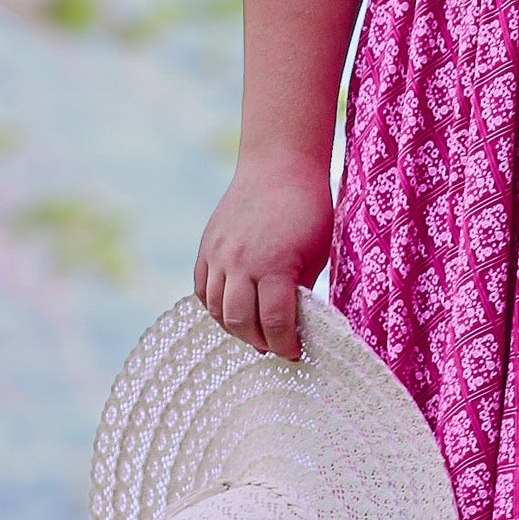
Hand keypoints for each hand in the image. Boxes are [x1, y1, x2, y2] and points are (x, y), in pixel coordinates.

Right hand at [193, 156, 332, 359]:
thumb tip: (293, 322)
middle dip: (259, 342)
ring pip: (216, 309)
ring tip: (255, 331)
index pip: (275, 323)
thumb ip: (300, 290)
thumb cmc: (309, 209)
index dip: (286, 345)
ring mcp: (217, 255)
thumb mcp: (316, 253)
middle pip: (240, 322)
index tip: (295, 353)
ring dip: (235, 327)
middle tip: (275, 347)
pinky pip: (201, 289)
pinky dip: (214, 306)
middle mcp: (240, 262)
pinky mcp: (206, 247)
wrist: (279, 166)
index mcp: (274, 266)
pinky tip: (233, 309)